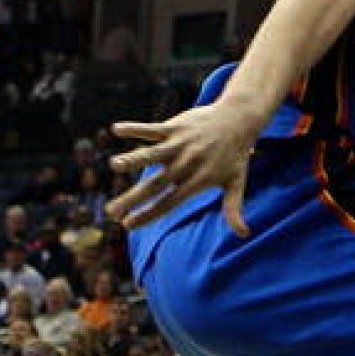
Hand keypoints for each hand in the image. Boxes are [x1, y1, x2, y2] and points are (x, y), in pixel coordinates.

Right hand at [107, 101, 263, 235]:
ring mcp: (180, 145)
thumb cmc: (236, 154)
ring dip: (133, 159)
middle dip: (132, 199)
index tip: (127, 226)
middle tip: (110, 212)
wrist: (239, 120)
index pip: (169, 203)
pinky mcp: (176, 127)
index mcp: (197, 181)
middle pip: (155, 185)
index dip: (148, 215)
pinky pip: (152, 128)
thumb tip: (244, 235)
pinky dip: (135, 128)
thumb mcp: (236, 183)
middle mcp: (186, 165)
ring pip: (153, 154)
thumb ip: (233, 209)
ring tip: (114, 165)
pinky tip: (116, 129)